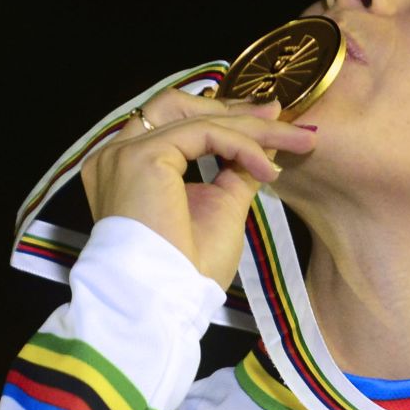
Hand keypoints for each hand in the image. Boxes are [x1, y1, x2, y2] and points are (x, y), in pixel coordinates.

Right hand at [80, 89, 316, 288]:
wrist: (166, 301)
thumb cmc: (189, 269)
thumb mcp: (222, 207)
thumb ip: (236, 170)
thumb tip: (263, 143)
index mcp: (130, 168)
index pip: (178, 124)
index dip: (226, 119)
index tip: (271, 122)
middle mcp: (119, 155)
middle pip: (182, 108)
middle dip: (237, 112)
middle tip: (282, 118)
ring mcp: (125, 153)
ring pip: (196, 118)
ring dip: (247, 126)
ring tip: (290, 140)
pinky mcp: (142, 156)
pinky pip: (204, 135)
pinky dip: (241, 145)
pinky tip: (267, 167)